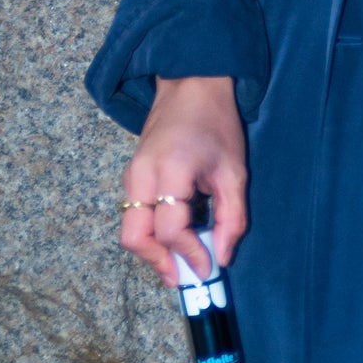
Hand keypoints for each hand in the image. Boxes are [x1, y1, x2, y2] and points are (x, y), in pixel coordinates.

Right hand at [119, 76, 247, 286]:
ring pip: (129, 229)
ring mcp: (131, 174)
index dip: (189, 253)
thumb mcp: (234, 169)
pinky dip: (148, 233)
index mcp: (171, 170)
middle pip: (134, 236)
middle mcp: (142, 175)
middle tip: (182, 278)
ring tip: (178, 263)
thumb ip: (232, 216)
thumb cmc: (217, 123)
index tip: (208, 268)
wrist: (191, 84)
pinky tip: (172, 238)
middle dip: (157, 262)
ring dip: (151, 251)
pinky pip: (132, 214)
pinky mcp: (130, 174)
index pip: (171, 228)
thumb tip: (223, 257)